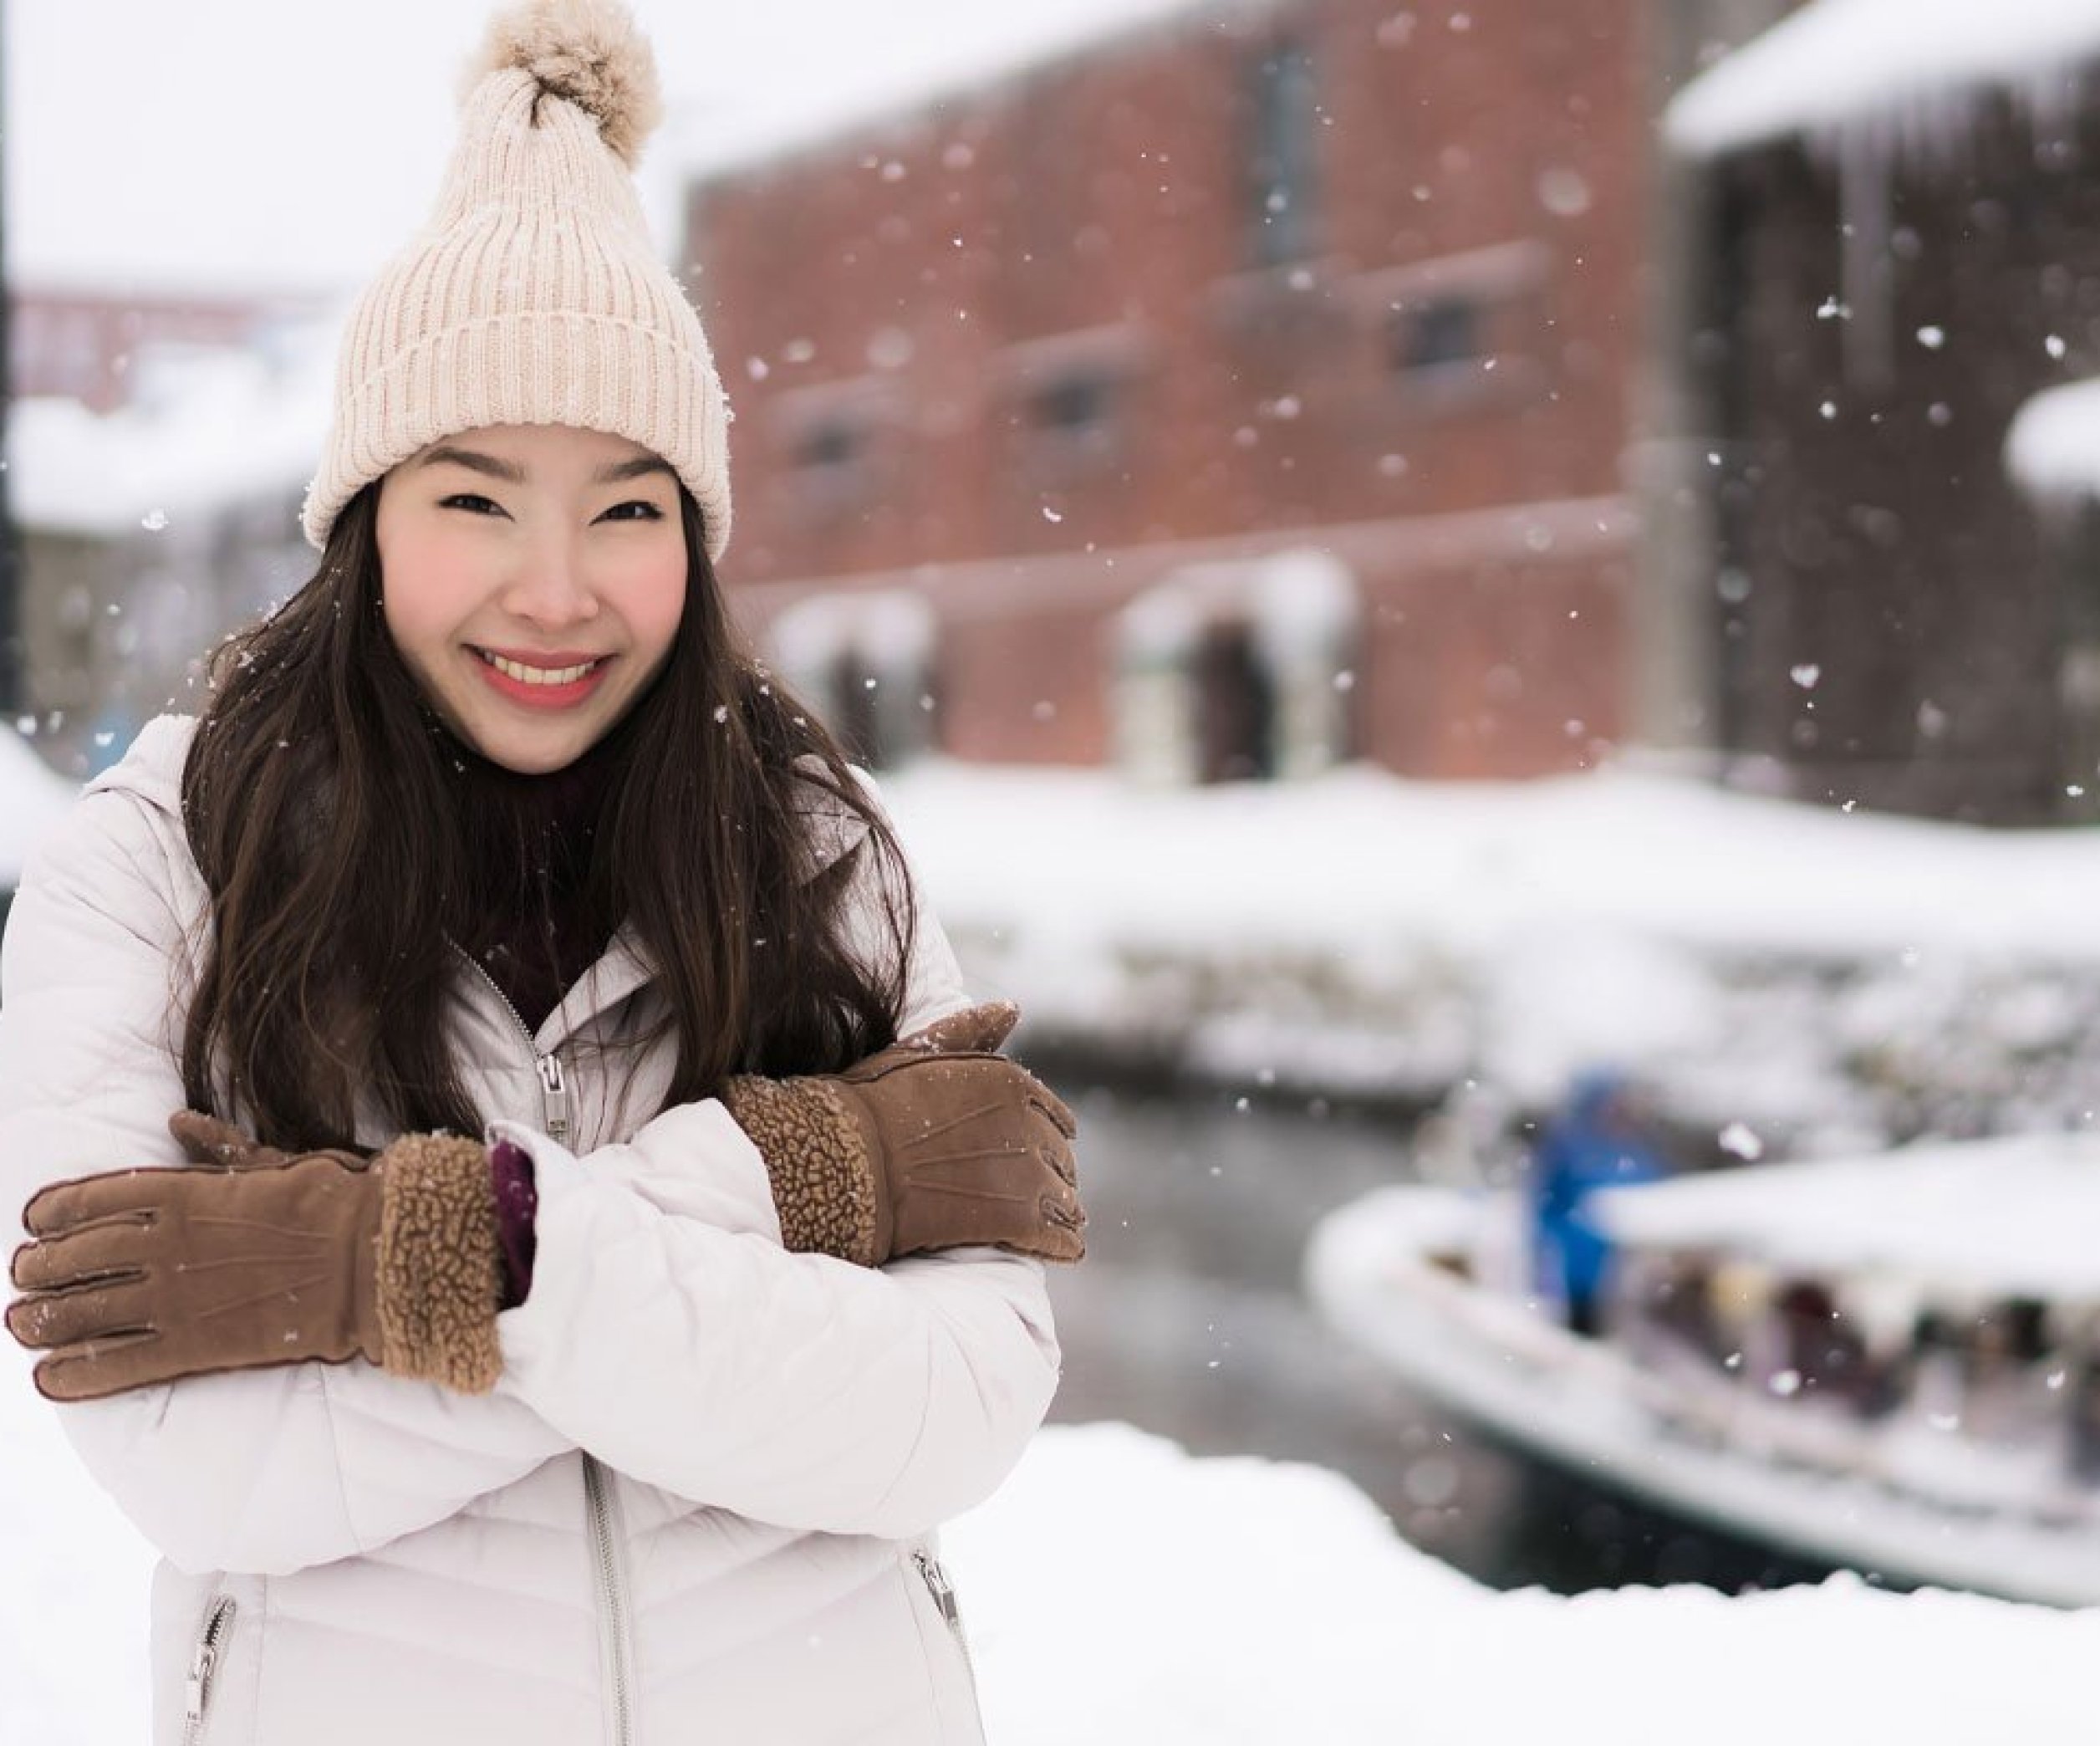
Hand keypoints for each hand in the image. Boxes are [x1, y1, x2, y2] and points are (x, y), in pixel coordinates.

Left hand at [6, 1117, 502, 1401]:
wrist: (369, 1259)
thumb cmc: (331, 1201)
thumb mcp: (272, 1158)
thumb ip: (218, 1149)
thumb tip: (178, 1123)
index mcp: (183, 1192)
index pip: (92, 1198)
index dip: (53, 1210)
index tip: (32, 1219)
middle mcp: (166, 1244)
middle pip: (76, 1257)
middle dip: (39, 1269)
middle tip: (21, 1276)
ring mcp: (176, 1297)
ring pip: (85, 1311)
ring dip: (44, 1319)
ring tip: (21, 1324)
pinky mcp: (193, 1345)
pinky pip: (119, 1363)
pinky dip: (78, 1374)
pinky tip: (50, 1378)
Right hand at [725, 1001, 1084, 1266]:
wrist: (847, 1158)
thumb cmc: (873, 1104)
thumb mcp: (922, 1051)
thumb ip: (973, 1030)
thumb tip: (1013, 1007)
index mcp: (1013, 1083)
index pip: (1056, 1118)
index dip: (1050, 1139)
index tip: (1044, 1155)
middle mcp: (1029, 1125)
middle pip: (1061, 1160)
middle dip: (1056, 1178)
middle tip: (1048, 1198)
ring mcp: (1026, 1174)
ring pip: (1064, 1199)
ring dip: (1065, 1213)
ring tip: (1063, 1227)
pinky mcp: (1014, 1219)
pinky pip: (1056, 1237)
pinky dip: (1064, 1245)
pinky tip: (1066, 1251)